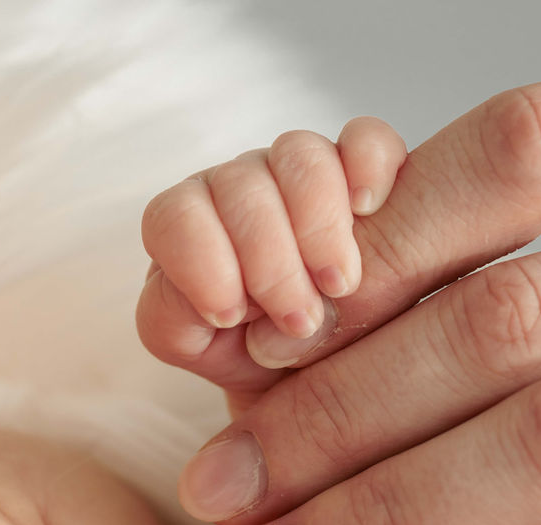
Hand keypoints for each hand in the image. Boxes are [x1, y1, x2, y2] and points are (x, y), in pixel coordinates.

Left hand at [137, 117, 405, 409]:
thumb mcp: (206, 353)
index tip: (230, 316)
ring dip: (319, 221)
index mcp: (192, 229)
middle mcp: (243, 191)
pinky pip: (366, 139)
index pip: (173, 215)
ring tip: (340, 286)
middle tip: (301, 320)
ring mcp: (304, 175)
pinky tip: (368, 207)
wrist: (323, 369)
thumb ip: (185, 326)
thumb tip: (248, 315)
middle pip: (239, 183)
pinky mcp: (365, 172)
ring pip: (299, 154)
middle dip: (271, 260)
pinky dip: (368, 164)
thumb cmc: (258, 358)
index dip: (200, 259)